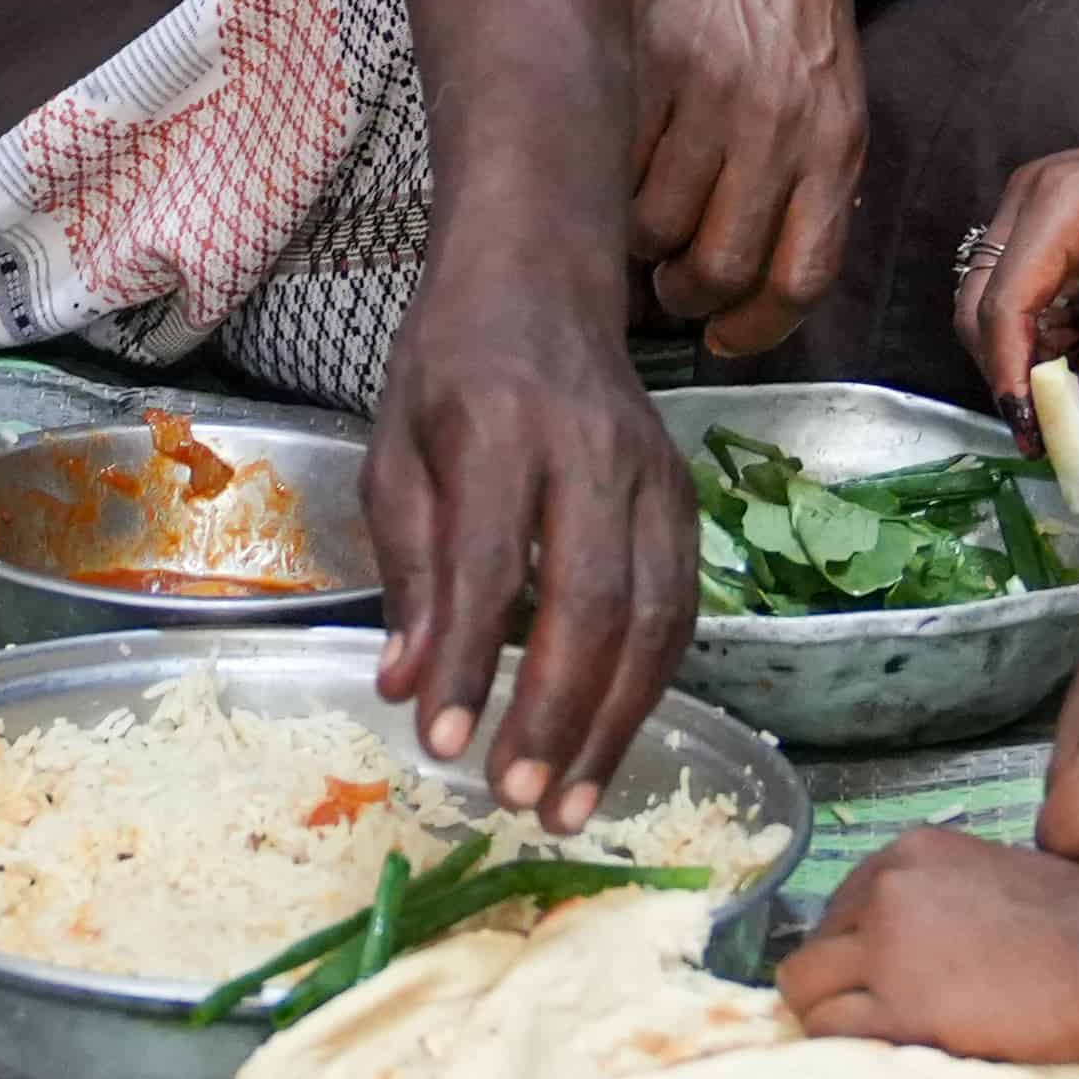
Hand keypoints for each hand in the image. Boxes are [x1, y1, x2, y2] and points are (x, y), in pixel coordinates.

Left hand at [365, 276, 691, 825]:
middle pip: (593, 601)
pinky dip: (649, 684)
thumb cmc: (451, 366)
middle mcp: (590, 451)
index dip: (472, 663)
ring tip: (570, 801)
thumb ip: (408, 567)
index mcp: (498, 429)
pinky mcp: (684, 496)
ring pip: (656, 616)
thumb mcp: (393, 448)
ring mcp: (652, 474)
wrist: (542, 276)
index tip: (445, 748)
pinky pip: (680, 606)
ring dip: (616, 722)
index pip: (489, 566)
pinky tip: (611, 740)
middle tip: (518, 798)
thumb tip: (408, 685)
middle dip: (559, 714)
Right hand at [624, 0, 858, 357]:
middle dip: (688, 298)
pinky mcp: (651, 66)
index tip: (728, 338)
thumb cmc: (796, 9)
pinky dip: (611, 185)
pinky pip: (617, 163)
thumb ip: (813, 184)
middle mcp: (779, 126)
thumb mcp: (837, 100)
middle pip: (721, 264)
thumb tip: (766, 279)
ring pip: (655, 224)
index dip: (757, 327)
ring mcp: (711, 96)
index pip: (801, 276)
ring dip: (641, 248)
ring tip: (640, 231)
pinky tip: (618, 174)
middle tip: (672, 288)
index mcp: (836, 144)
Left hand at [779, 826, 1078, 1063]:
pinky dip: (847, 1051)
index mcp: (911, 853)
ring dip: (836, 1022)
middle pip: (814, 950)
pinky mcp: (899, 1006)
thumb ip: (949, 902)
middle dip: (839, 989)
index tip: (884, 985)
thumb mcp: (1004, 879)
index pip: (839, 910)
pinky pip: (829, 1033)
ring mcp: (886, 945)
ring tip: (885, 1046)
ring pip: (803, 992)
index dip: (855, 957)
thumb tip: (927, 945)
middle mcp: (885, 888)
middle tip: (881, 1023)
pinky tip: (891, 1059)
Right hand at [956, 117, 1078, 412]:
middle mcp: (1026, 198)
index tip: (1031, 432)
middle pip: (981, 301)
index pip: (1007, 298)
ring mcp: (1027, 207)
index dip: (1009, 370)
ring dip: (1019, 354)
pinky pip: (1016, 289)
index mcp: (1060, 198)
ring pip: (989, 299)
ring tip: (1067, 395)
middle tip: (1047, 426)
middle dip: (1005, 368)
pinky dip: (1035, 333)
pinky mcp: (1038, 223)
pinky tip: (1074, 355)